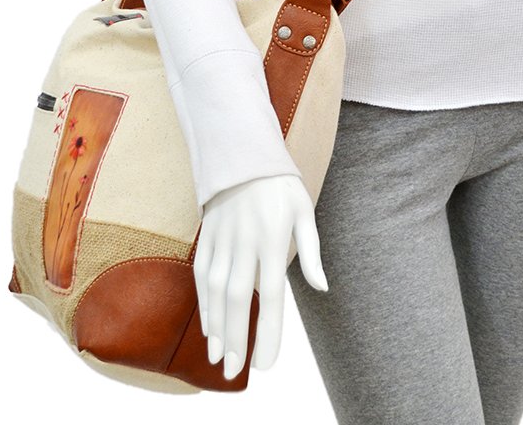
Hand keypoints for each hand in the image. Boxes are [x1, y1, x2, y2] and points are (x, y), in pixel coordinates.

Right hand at [193, 172, 327, 378]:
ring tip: (219, 357)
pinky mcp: (207, 234)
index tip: (266, 363)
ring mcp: (223, 238)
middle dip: (236, 337)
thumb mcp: (304, 211)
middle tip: (234, 371)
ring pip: (215, 290)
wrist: (242, 151)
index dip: (268, 331)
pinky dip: (203, 302)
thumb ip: (311, 252)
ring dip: (216, 326)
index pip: (272, 294)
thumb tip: (321, 287)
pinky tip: (208, 326)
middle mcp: (245, 240)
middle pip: (238, 297)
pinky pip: (201, 274)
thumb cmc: (280, 184)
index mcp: (274, 237)